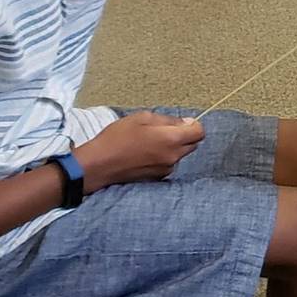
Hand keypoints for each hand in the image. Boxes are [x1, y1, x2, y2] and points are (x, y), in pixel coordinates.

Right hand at [75, 112, 204, 189]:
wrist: (97, 165)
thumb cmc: (116, 139)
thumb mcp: (141, 118)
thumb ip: (168, 120)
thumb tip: (185, 122)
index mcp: (171, 139)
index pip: (199, 132)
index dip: (193, 125)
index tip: (182, 122)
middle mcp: (173, 156)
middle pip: (192, 144)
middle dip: (184, 136)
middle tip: (162, 130)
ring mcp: (166, 169)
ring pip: (179, 154)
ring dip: (172, 147)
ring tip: (149, 142)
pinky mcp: (157, 178)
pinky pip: (168, 164)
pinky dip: (162, 157)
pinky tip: (144, 154)